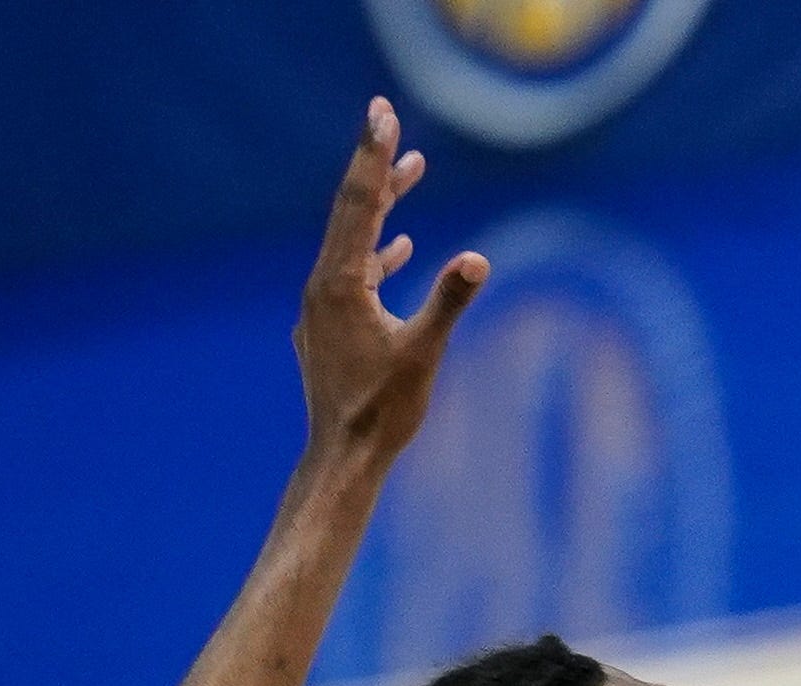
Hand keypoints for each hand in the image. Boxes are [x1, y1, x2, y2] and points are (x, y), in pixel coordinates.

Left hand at [294, 100, 485, 464]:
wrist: (342, 455)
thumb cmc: (384, 410)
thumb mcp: (424, 353)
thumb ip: (448, 302)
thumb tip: (478, 259)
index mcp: (340, 283)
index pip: (360, 204)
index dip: (374, 156)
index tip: (381, 113)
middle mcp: (322, 286)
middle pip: (352, 212)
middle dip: (376, 168)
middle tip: (386, 120)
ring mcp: (322, 307)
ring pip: (353, 241)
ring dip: (382, 207)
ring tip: (409, 174)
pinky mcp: (329, 327)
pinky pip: (352, 273)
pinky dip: (377, 252)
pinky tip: (399, 247)